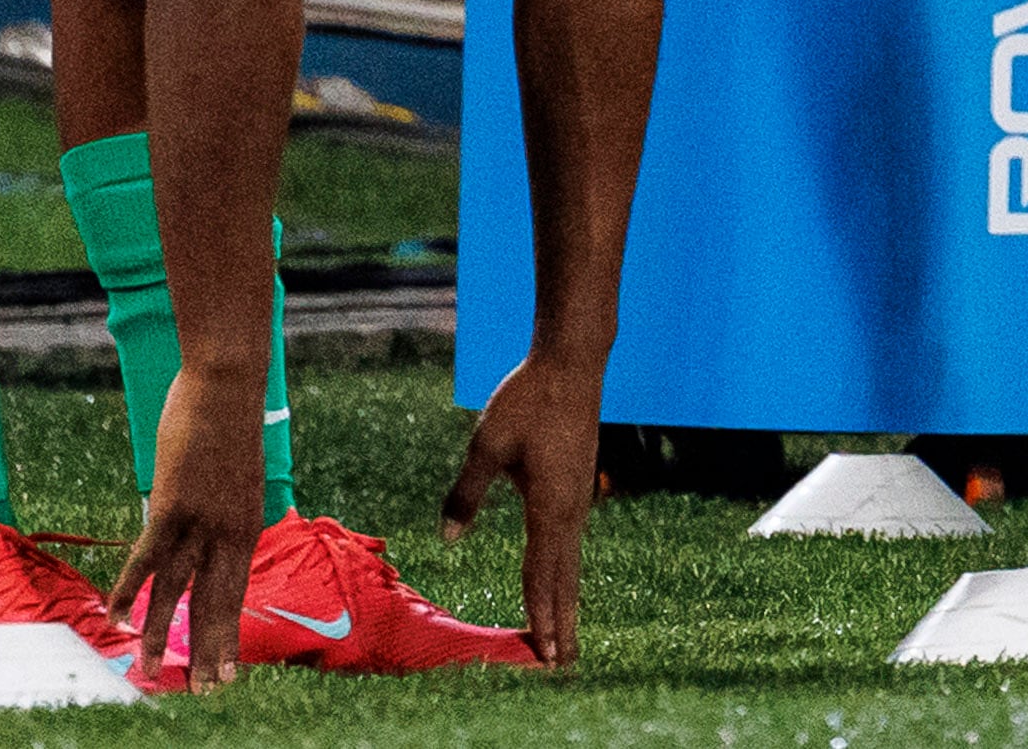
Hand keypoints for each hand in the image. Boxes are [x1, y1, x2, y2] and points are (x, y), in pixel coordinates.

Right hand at [109, 360, 272, 689]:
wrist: (229, 382)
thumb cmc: (230, 421)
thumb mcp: (236, 476)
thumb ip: (224, 509)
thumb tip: (208, 527)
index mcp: (247, 528)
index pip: (235, 594)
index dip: (226, 634)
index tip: (226, 669)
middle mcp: (229, 533)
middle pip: (214, 604)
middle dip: (205, 650)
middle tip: (203, 691)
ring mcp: (202, 521)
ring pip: (177, 592)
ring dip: (160, 634)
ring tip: (150, 671)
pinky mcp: (173, 505)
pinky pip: (147, 558)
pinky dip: (128, 590)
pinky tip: (114, 617)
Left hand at [441, 351, 604, 666]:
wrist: (572, 363)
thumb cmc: (526, 400)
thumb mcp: (484, 447)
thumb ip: (465, 495)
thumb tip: (446, 540)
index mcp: (549, 506)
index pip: (542, 573)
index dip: (540, 616)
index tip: (544, 655)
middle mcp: (571, 510)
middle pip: (565, 578)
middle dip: (561, 623)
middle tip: (561, 665)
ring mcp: (580, 498)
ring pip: (571, 562)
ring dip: (565, 601)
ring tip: (564, 636)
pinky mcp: (580, 486)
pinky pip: (572, 542)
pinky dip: (566, 572)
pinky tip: (561, 579)